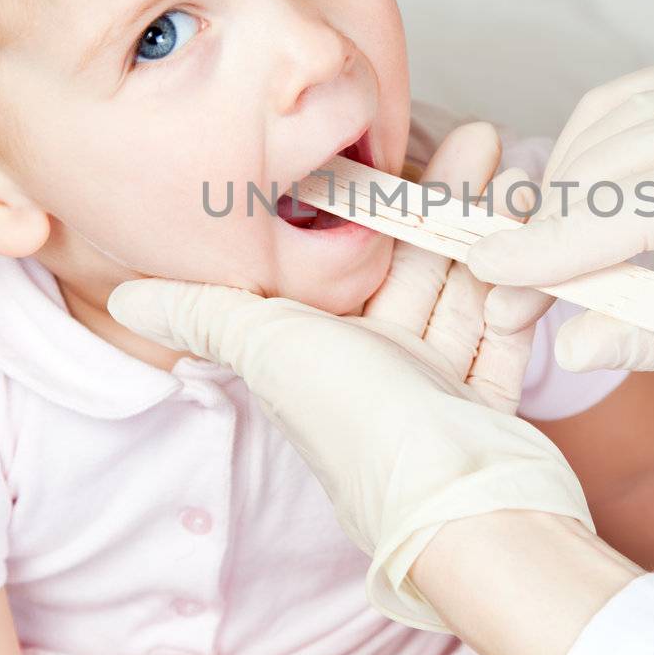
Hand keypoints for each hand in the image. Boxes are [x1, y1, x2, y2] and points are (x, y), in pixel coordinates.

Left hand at [108, 122, 593, 630]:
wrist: (467, 515)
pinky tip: (528, 246)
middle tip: (478, 139)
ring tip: (516, 176)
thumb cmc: (368, 428)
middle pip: (412, 268)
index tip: (403, 151)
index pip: (347, 264)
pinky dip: (516, 292)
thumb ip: (206, 313)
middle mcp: (374, 372)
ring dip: (487, 235)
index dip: (374, 205)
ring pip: (463, 294)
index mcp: (319, 356)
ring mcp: (435, 393)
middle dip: (443, 203)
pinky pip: (501, 336)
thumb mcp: (274, 352)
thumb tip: (124, 294)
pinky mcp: (488, 410)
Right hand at [465, 55, 653, 372]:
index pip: (640, 207)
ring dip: (555, 196)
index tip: (490, 274)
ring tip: (542, 260)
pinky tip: (577, 208)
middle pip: (607, 166)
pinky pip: (609, 108)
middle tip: (506, 293)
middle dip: (546, 234)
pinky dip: (579, 159)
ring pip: (595, 130)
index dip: (557, 246)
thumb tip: (570, 349)